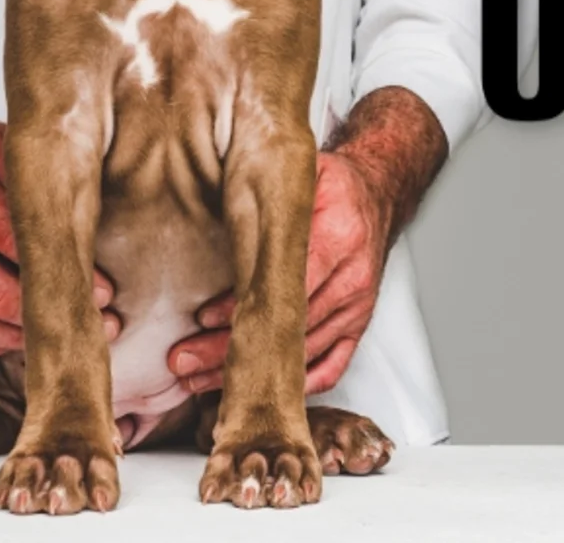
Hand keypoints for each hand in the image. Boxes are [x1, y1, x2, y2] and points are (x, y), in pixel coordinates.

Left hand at [168, 150, 391, 395]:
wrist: (378, 192)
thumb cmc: (334, 186)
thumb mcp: (304, 177)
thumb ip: (268, 196)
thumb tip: (211, 205)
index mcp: (337, 237)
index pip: (285, 282)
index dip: (242, 305)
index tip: (202, 320)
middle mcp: (351, 278)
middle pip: (287, 326)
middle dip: (231, 348)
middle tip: (185, 361)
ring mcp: (356, 307)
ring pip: (301, 353)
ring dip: (251, 370)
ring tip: (200, 380)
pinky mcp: (358, 324)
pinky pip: (330, 365)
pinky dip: (293, 382)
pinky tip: (257, 386)